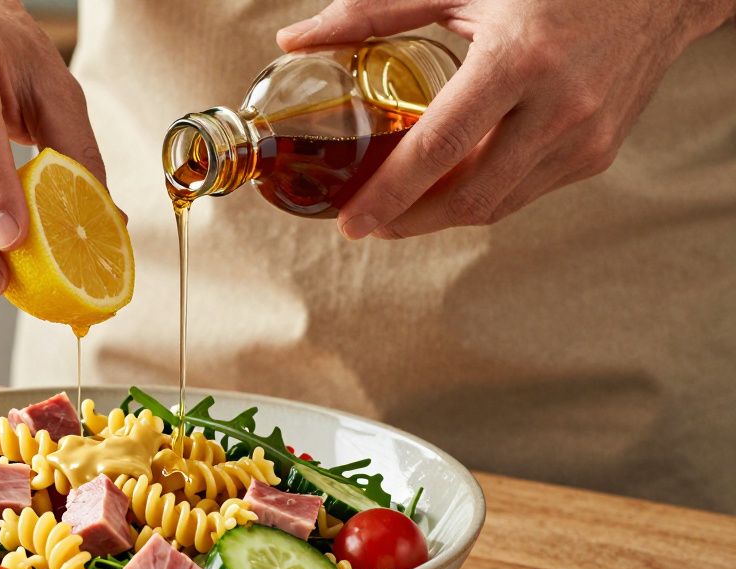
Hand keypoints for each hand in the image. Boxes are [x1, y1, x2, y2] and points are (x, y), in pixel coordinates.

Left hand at [277, 0, 735, 239]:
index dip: (389, 194)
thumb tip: (296, 40)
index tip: (351, 222)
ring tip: (401, 206)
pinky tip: (454, 182)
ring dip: (442, 215)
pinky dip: (483, 195)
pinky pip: (526, 192)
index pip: (439, 149)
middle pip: (467, 197)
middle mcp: (558, 108)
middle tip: (367, 223)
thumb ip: (374, 14)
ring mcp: (585, 138)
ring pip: (497, 205)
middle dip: (409, 221)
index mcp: (518, 61)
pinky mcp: (598, 153)